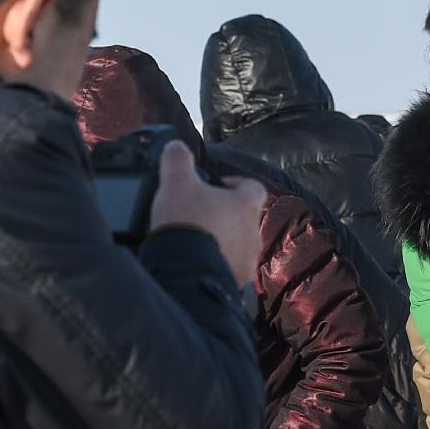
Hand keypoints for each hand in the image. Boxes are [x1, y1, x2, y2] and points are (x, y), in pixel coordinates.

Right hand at [150, 141, 265, 284]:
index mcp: (246, 205)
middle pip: (244, 218)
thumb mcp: (175, 182)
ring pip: (238, 245)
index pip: (253, 187)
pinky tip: (197, 262)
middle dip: (225, 215)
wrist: (186, 273)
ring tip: (196, 241)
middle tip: (200, 215)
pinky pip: (230, 267)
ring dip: (222, 241)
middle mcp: (254, 233)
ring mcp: (248, 260)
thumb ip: (177, 159)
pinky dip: (217, 263)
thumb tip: (177, 147)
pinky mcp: (237, 280)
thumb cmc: (186, 223)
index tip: (216, 185)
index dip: (235, 183)